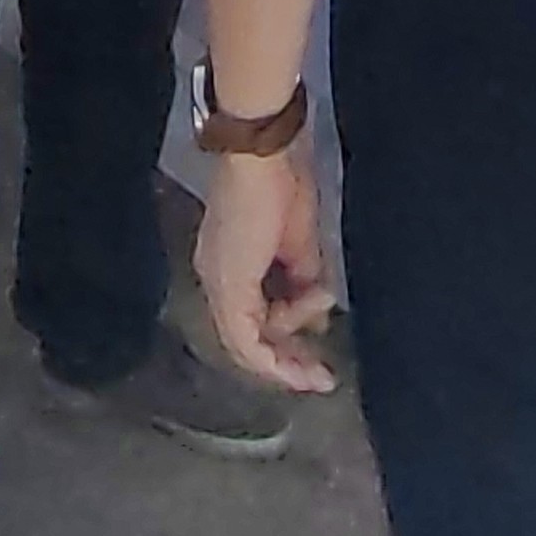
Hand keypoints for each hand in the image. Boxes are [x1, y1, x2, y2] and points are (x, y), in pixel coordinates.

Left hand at [194, 147, 336, 394]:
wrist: (263, 156)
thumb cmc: (283, 184)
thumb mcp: (302, 245)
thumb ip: (304, 283)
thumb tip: (316, 317)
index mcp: (230, 265)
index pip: (251, 320)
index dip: (286, 344)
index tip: (317, 360)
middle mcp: (215, 279)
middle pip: (246, 340)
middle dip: (287, 364)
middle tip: (321, 379)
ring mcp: (217, 284)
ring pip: (246, 345)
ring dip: (286, 356)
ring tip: (318, 361)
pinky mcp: (226, 287)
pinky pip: (245, 340)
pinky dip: (274, 352)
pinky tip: (300, 357)